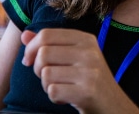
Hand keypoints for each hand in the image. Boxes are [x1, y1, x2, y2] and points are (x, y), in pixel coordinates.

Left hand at [20, 28, 138, 113]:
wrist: (114, 105)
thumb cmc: (89, 80)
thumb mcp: (73, 57)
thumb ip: (49, 44)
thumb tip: (24, 35)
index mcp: (85, 39)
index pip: (47, 34)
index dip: (31, 48)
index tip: (29, 60)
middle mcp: (89, 52)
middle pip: (43, 53)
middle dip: (38, 69)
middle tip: (48, 77)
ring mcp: (89, 71)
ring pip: (46, 73)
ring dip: (47, 85)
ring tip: (61, 87)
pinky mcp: (87, 91)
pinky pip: (53, 91)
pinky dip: (54, 97)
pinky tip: (66, 97)